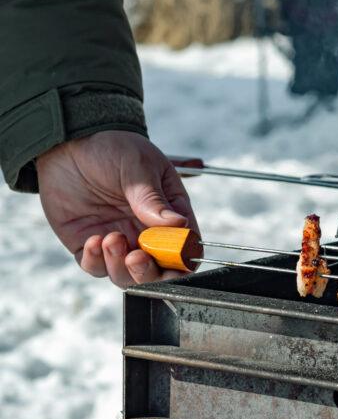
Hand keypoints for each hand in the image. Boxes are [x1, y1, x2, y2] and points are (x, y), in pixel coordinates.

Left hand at [36, 131, 199, 287]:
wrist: (70, 142)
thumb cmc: (113, 147)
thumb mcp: (138, 165)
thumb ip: (153, 198)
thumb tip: (179, 225)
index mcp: (170, 212)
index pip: (187, 247)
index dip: (183, 258)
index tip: (170, 254)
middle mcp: (147, 231)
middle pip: (159, 271)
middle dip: (149, 273)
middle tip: (136, 257)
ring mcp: (119, 239)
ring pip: (127, 276)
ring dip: (120, 267)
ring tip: (110, 239)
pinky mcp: (90, 244)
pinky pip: (96, 268)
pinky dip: (95, 262)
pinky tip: (93, 240)